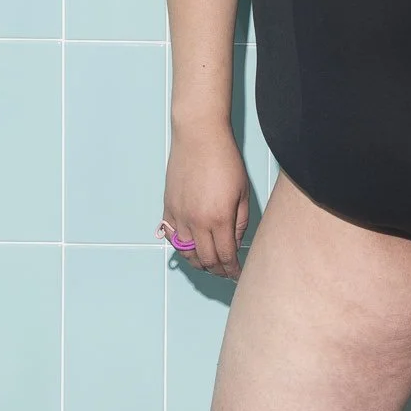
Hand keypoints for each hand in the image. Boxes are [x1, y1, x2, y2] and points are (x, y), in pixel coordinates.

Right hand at [160, 125, 250, 277]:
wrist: (199, 136)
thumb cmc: (225, 160)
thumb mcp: (242, 192)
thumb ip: (240, 221)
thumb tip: (235, 242)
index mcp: (219, 219)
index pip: (225, 257)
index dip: (232, 270)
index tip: (237, 275)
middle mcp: (196, 222)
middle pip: (206, 259)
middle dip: (217, 270)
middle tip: (226, 272)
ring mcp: (179, 215)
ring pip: (186, 252)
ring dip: (199, 262)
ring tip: (210, 263)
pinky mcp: (168, 207)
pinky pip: (171, 236)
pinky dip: (181, 246)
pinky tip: (190, 247)